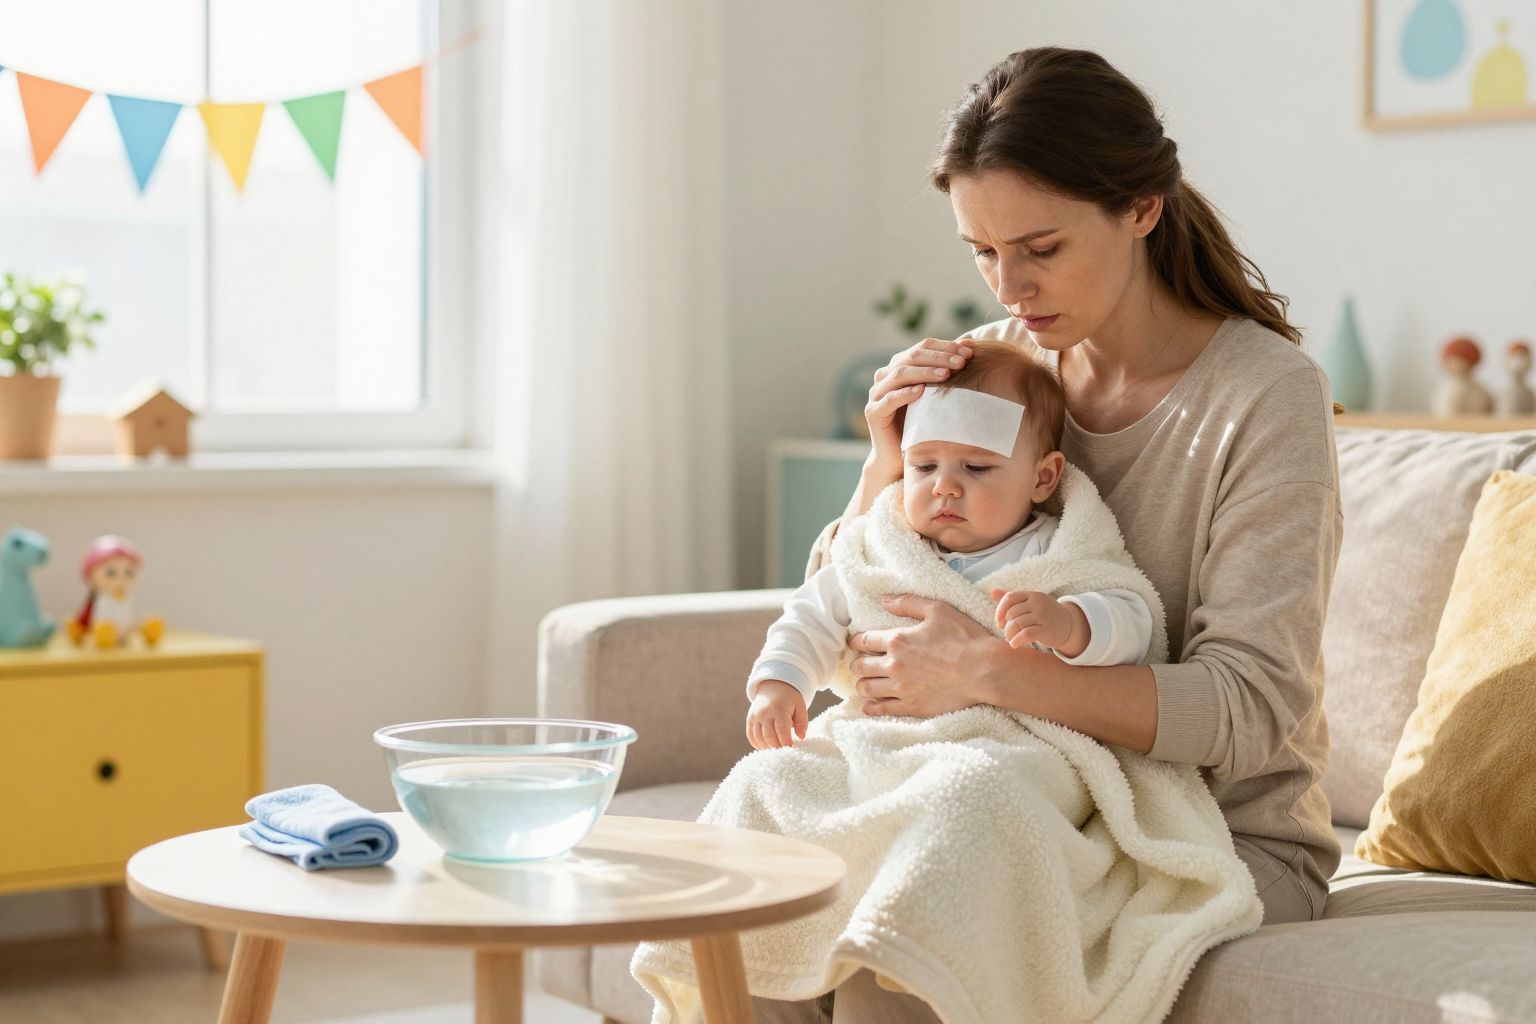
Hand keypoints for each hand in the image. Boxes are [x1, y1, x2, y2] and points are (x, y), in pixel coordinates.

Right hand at [746, 681, 808, 749]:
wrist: (773, 686)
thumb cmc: (789, 698)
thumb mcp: (800, 706)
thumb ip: (802, 722)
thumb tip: (801, 737)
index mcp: (779, 709)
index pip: (781, 731)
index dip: (786, 743)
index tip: (792, 750)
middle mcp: (765, 713)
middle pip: (769, 736)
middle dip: (777, 747)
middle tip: (784, 753)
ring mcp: (755, 716)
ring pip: (759, 738)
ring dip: (768, 747)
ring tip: (776, 751)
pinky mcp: (750, 719)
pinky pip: (751, 736)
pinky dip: (757, 744)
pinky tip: (766, 747)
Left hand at [845, 593, 1002, 717]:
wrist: (984, 670)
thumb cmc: (964, 638)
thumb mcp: (938, 610)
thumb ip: (908, 603)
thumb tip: (884, 600)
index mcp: (897, 640)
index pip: (863, 641)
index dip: (855, 641)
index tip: (856, 643)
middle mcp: (894, 665)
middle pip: (860, 666)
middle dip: (857, 663)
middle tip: (860, 663)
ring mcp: (901, 688)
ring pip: (866, 688)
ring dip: (862, 684)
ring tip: (866, 682)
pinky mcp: (912, 706)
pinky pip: (882, 709)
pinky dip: (871, 707)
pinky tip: (870, 705)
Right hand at [863, 338, 973, 482]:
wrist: (898, 455)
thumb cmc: (922, 423)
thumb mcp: (936, 395)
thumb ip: (946, 372)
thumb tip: (970, 346)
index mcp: (900, 365)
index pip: (923, 346)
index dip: (946, 346)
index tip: (970, 351)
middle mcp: (886, 375)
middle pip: (912, 356)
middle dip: (939, 357)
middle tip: (961, 362)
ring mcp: (877, 393)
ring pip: (901, 374)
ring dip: (925, 372)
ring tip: (946, 374)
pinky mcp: (873, 412)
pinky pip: (889, 399)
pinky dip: (905, 393)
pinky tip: (921, 391)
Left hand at [991, 588, 1087, 656]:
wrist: (1069, 625)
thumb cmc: (1044, 614)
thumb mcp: (1030, 603)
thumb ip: (1012, 599)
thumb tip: (992, 592)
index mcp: (1032, 595)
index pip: (1009, 598)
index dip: (1000, 610)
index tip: (999, 622)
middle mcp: (1038, 603)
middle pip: (1011, 613)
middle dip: (1005, 626)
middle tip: (1008, 633)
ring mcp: (1043, 616)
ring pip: (1016, 624)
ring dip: (1009, 634)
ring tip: (1011, 639)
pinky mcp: (1047, 630)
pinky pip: (1025, 634)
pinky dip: (1016, 640)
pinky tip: (1015, 644)